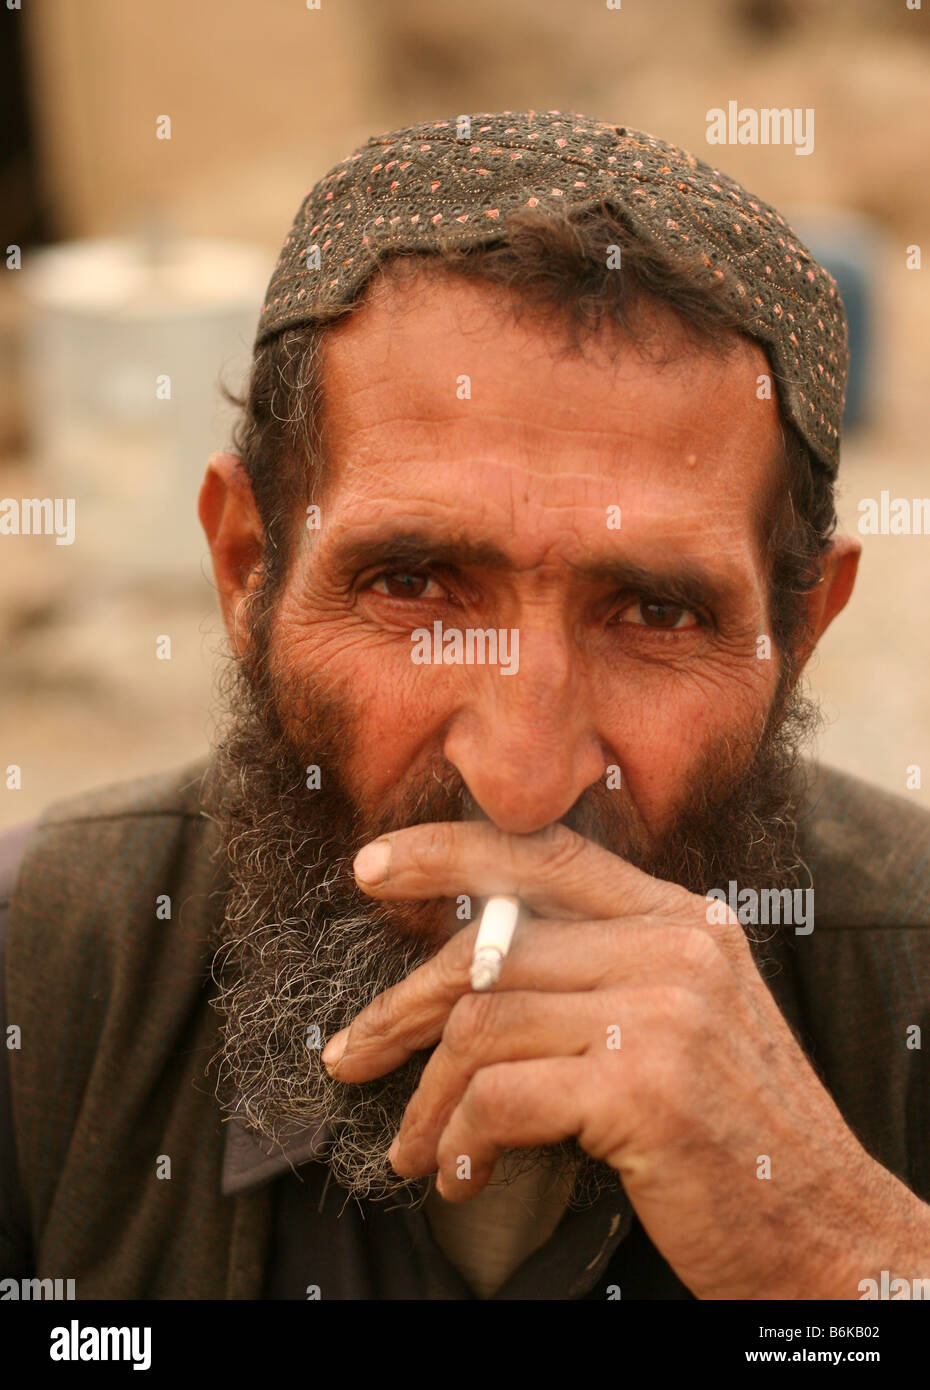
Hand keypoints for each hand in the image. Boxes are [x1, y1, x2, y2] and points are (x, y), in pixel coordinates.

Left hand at [322, 821, 929, 1298]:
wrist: (828, 1229)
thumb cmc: (738, 1132)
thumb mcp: (686, 1021)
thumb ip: (605, 970)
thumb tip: (479, 963)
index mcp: (681, 919)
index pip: (546, 854)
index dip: (449, 851)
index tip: (374, 867)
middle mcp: (675, 947)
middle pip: (493, 947)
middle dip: (405, 1005)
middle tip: (350, 1053)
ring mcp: (663, 1011)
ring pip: (483, 1024)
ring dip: (429, 1097)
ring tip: (416, 1146)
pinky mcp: (642, 1085)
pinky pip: (501, 1096)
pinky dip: (462, 1140)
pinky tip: (463, 1176)